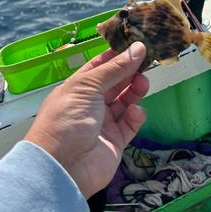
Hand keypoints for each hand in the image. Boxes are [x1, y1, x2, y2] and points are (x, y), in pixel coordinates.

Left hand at [25, 42, 148, 199]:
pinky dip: (136, 116)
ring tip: (143, 82)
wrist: (63, 166)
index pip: (99, 67)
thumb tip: (138, 48)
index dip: (116, 56)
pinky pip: (130, 124)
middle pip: (115, 83)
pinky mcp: (116, 141)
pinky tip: (135, 111)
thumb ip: (116, 68)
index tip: (135, 45)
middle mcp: (90, 104)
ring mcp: (103, 123)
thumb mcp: (88, 86)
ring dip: (135, 90)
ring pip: (125, 101)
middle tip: (147, 61)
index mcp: (77, 88)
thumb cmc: (67, 120)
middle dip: (130, 71)